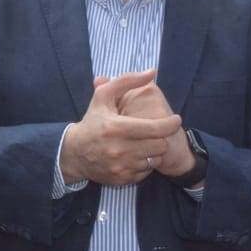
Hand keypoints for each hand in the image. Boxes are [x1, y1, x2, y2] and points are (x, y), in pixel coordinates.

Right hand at [60, 70, 181, 185]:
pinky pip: (146, 172)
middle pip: (159, 145)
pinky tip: (136, 155)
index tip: (175, 119)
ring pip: (155, 160)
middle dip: (161, 137)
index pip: (155, 129)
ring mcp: (121, 167)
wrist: (74, 152)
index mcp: (116, 128)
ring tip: (145, 142)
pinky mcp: (122, 179)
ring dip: (154, 151)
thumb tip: (152, 71)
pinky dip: (145, 163)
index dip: (170, 124)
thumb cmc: (93, 121)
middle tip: (155, 132)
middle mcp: (119, 150)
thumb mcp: (103, 96)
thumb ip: (128, 81)